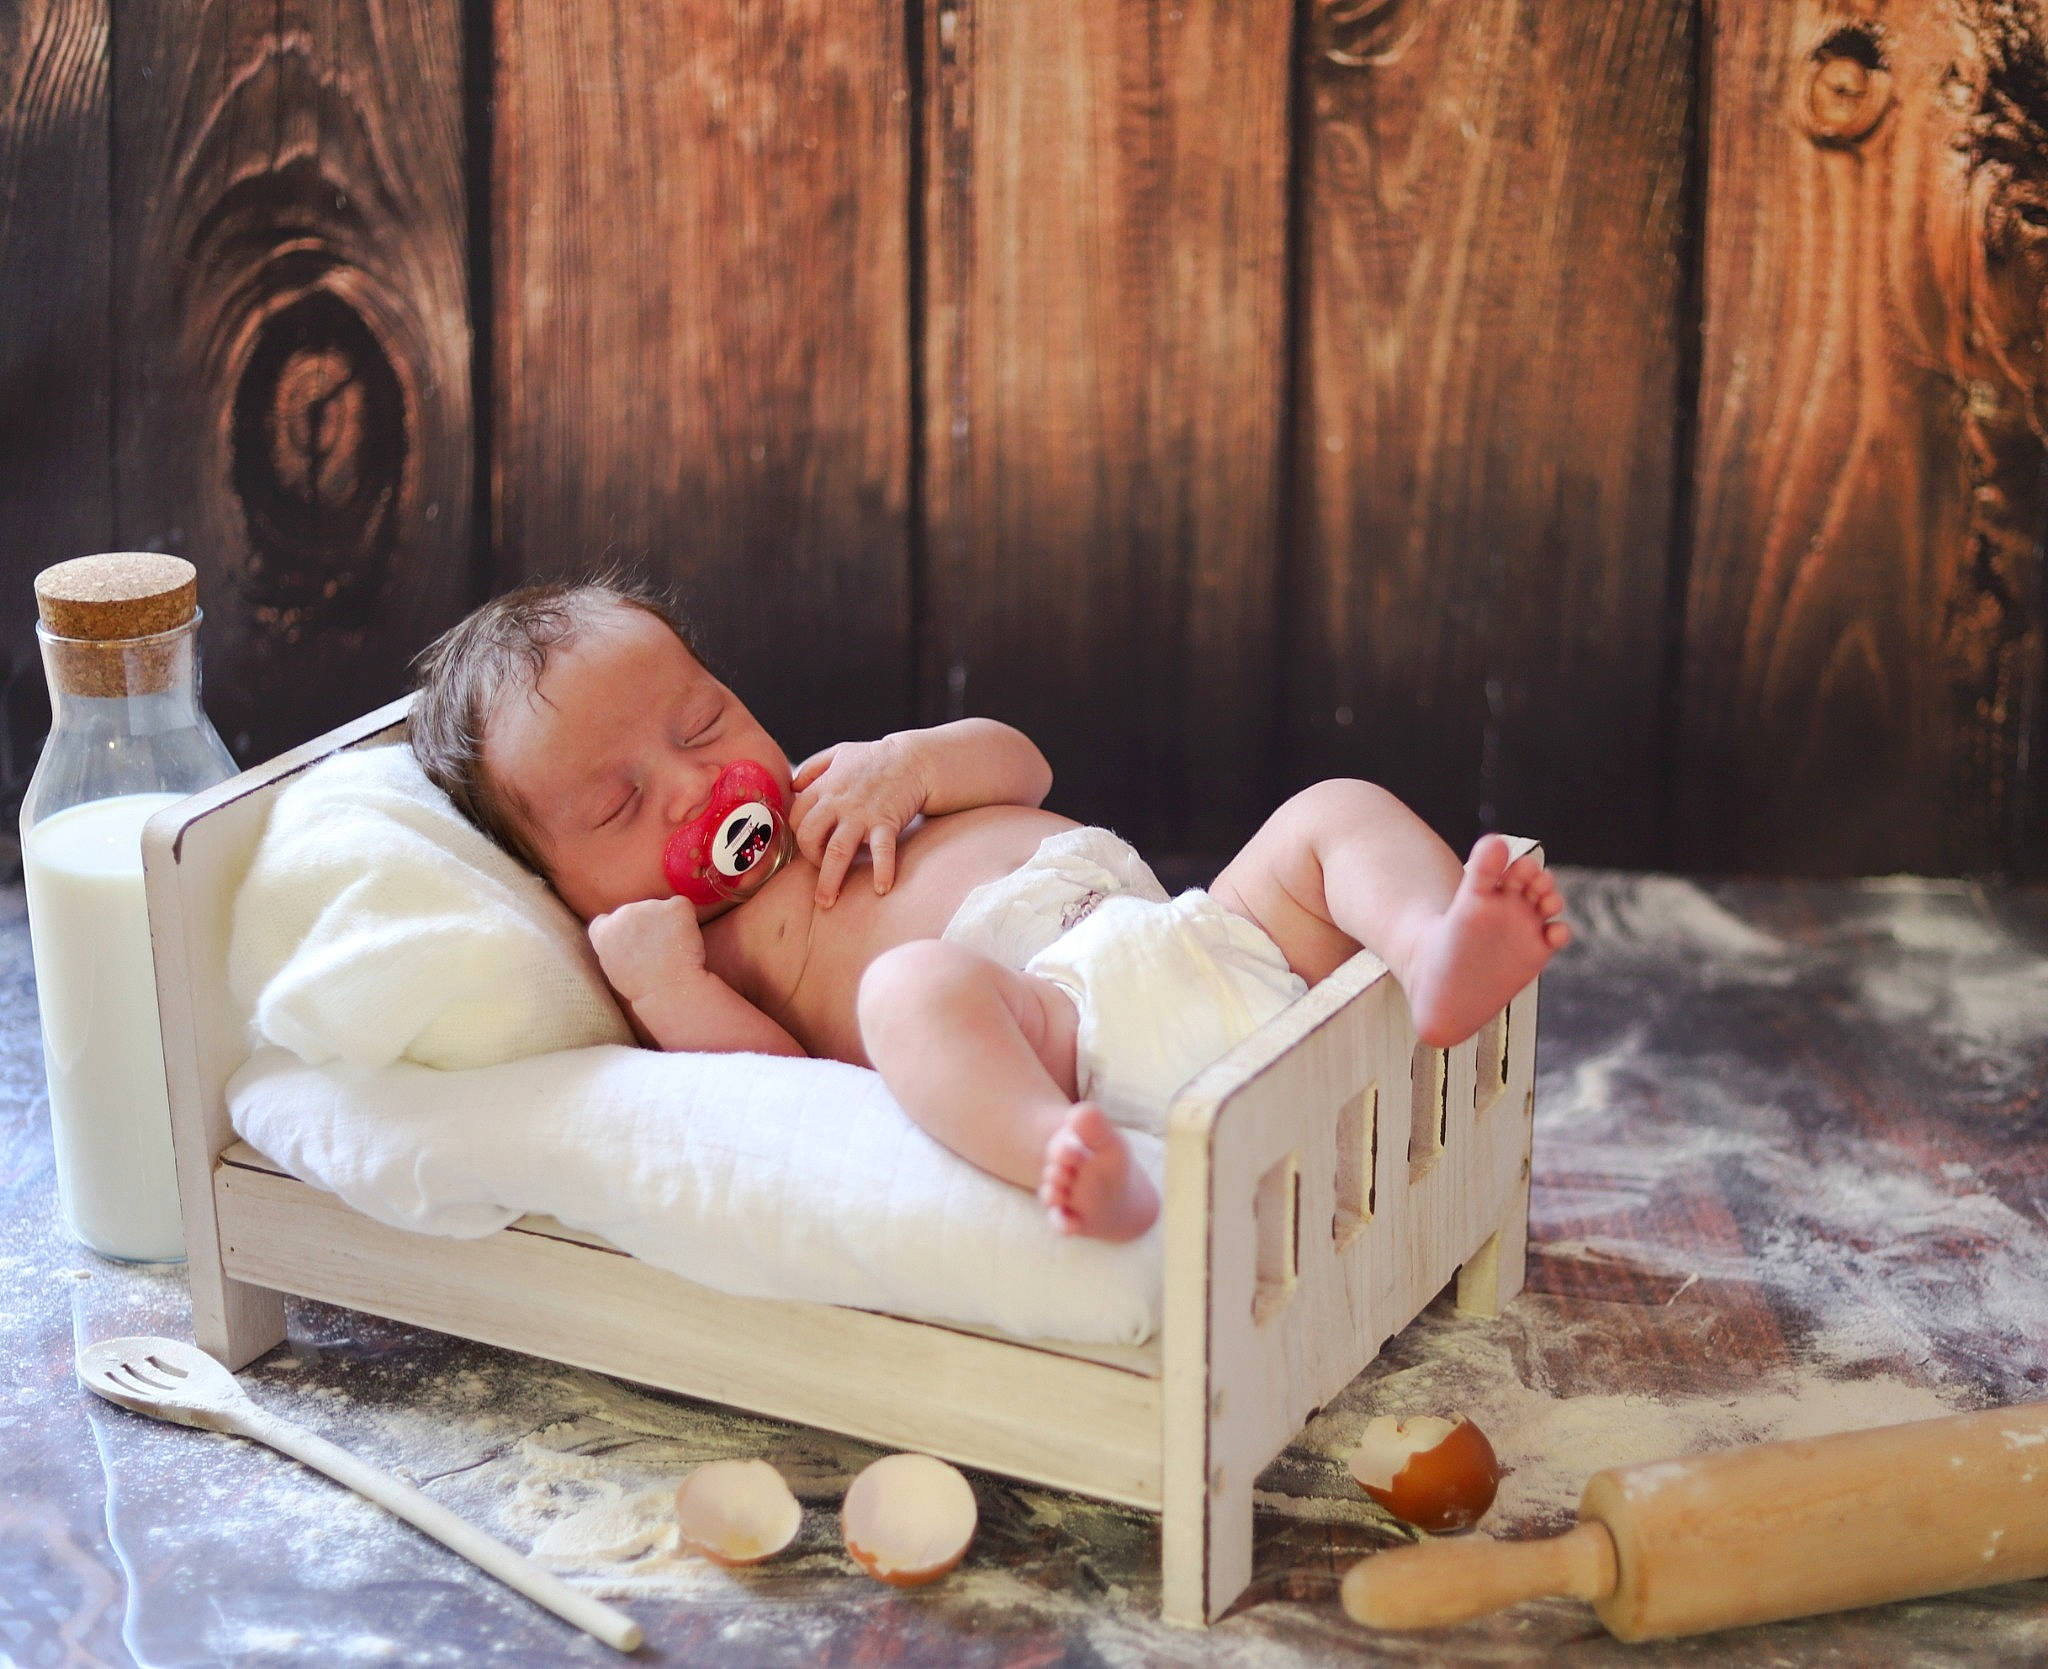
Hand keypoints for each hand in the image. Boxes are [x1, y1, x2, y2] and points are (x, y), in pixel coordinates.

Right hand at [588, 896, 705, 1005]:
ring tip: (672, 950)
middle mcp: (623, 913)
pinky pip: (682, 907)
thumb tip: (621, 940)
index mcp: (603, 931)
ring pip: (660, 909)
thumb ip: (613, 948)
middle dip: (647, 924)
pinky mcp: (674, 907)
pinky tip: (687, 942)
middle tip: (659, 949)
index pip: (605, 920)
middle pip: (635, 911)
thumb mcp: (614, 970)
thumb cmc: (644, 989)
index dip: (620, 929)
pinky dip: (687, 920)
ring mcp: (650, 907)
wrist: (670, 991)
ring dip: (666, 922)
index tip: (632, 941)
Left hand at [789, 733, 929, 905]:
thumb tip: (792, 785)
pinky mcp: (885, 823)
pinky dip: (882, 871)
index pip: (796, 817)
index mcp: (824, 788)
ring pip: (836, 852)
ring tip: (826, 902)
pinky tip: (881, 888)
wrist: (913, 759)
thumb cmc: (875, 758)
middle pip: (808, 837)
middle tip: (820, 872)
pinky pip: (881, 852)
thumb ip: (812, 768)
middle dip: (809, 860)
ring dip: (830, 880)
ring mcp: (861, 815)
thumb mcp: (839, 754)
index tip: (810, 846)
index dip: (798, 835)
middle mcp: (837, 803)